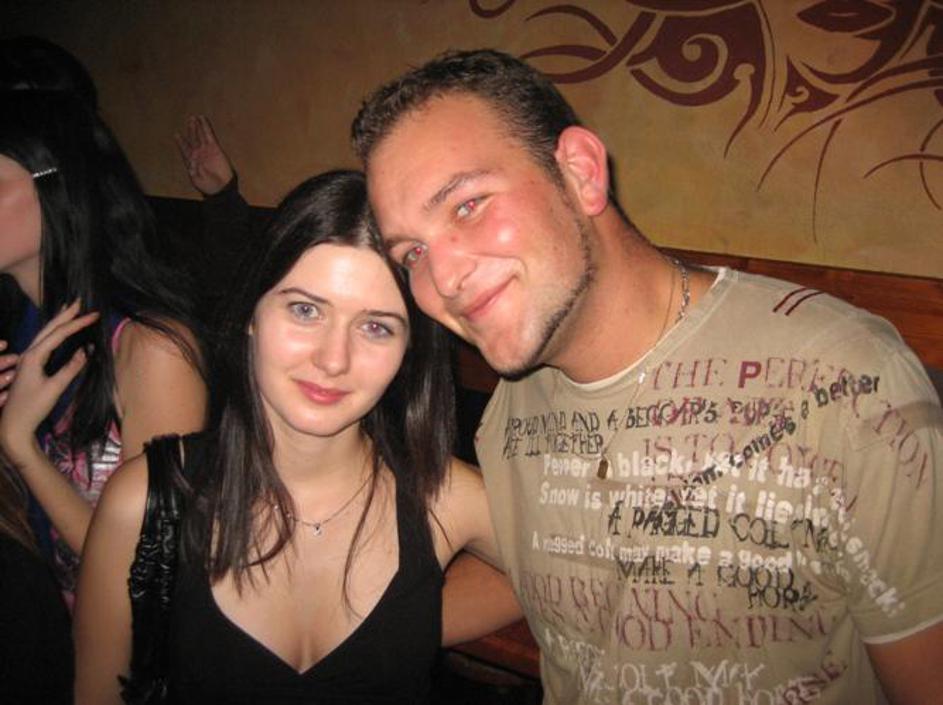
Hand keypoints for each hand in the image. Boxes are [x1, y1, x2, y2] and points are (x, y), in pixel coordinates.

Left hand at [0, 301, 98, 464]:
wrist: (13, 425)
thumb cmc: (32, 408)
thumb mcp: (54, 389)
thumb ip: (70, 369)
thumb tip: (86, 351)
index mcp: (33, 357)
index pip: (58, 334)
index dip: (76, 323)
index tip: (94, 315)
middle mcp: (29, 354)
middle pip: (49, 329)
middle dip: (65, 315)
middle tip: (80, 301)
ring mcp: (28, 360)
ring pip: (45, 335)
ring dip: (59, 322)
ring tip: (70, 311)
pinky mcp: (30, 368)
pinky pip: (44, 344)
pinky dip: (55, 334)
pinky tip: (59, 334)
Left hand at [174, 115, 234, 195]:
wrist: (221, 188)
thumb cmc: (208, 186)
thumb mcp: (196, 180)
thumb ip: (193, 170)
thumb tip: (192, 162)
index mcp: (191, 161)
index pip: (185, 149)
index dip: (181, 142)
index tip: (177, 134)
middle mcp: (198, 154)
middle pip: (193, 139)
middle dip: (190, 129)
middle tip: (189, 120)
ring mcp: (207, 150)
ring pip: (200, 135)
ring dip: (197, 126)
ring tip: (194, 117)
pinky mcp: (215, 149)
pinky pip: (210, 136)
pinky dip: (206, 127)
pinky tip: (203, 120)